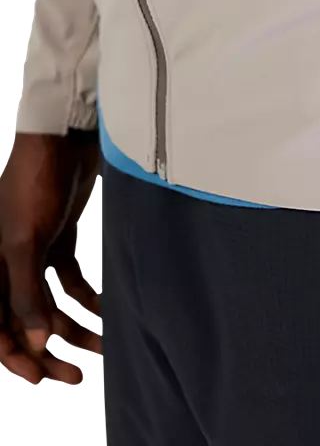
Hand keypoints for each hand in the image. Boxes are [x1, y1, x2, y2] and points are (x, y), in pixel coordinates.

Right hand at [0, 131, 101, 384]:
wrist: (64, 141)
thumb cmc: (35, 184)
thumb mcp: (26, 241)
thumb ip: (26, 293)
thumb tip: (36, 343)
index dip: (16, 356)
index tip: (43, 379)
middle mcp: (7, 266)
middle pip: (27, 321)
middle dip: (50, 350)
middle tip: (78, 375)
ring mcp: (36, 254)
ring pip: (53, 305)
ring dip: (76, 327)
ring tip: (104, 347)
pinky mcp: (61, 240)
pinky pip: (73, 281)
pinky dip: (90, 298)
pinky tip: (109, 312)